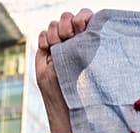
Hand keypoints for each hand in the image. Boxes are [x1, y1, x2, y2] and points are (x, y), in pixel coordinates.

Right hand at [35, 9, 92, 132]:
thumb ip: (94, 49)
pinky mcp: (47, 53)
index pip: (86, 17)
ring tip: (58, 45)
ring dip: (55, 31)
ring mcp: (60, 46)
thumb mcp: (95, 69)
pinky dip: (44, 38)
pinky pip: (42, 35)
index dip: (83, 18)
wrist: (69, 107)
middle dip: (67, 23)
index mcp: (91, 42)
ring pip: (54, 24)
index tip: (83, 28)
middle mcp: (75, 42)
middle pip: (68, 17)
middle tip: (69, 37)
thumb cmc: (89, 91)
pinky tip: (49, 48)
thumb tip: (97, 30)